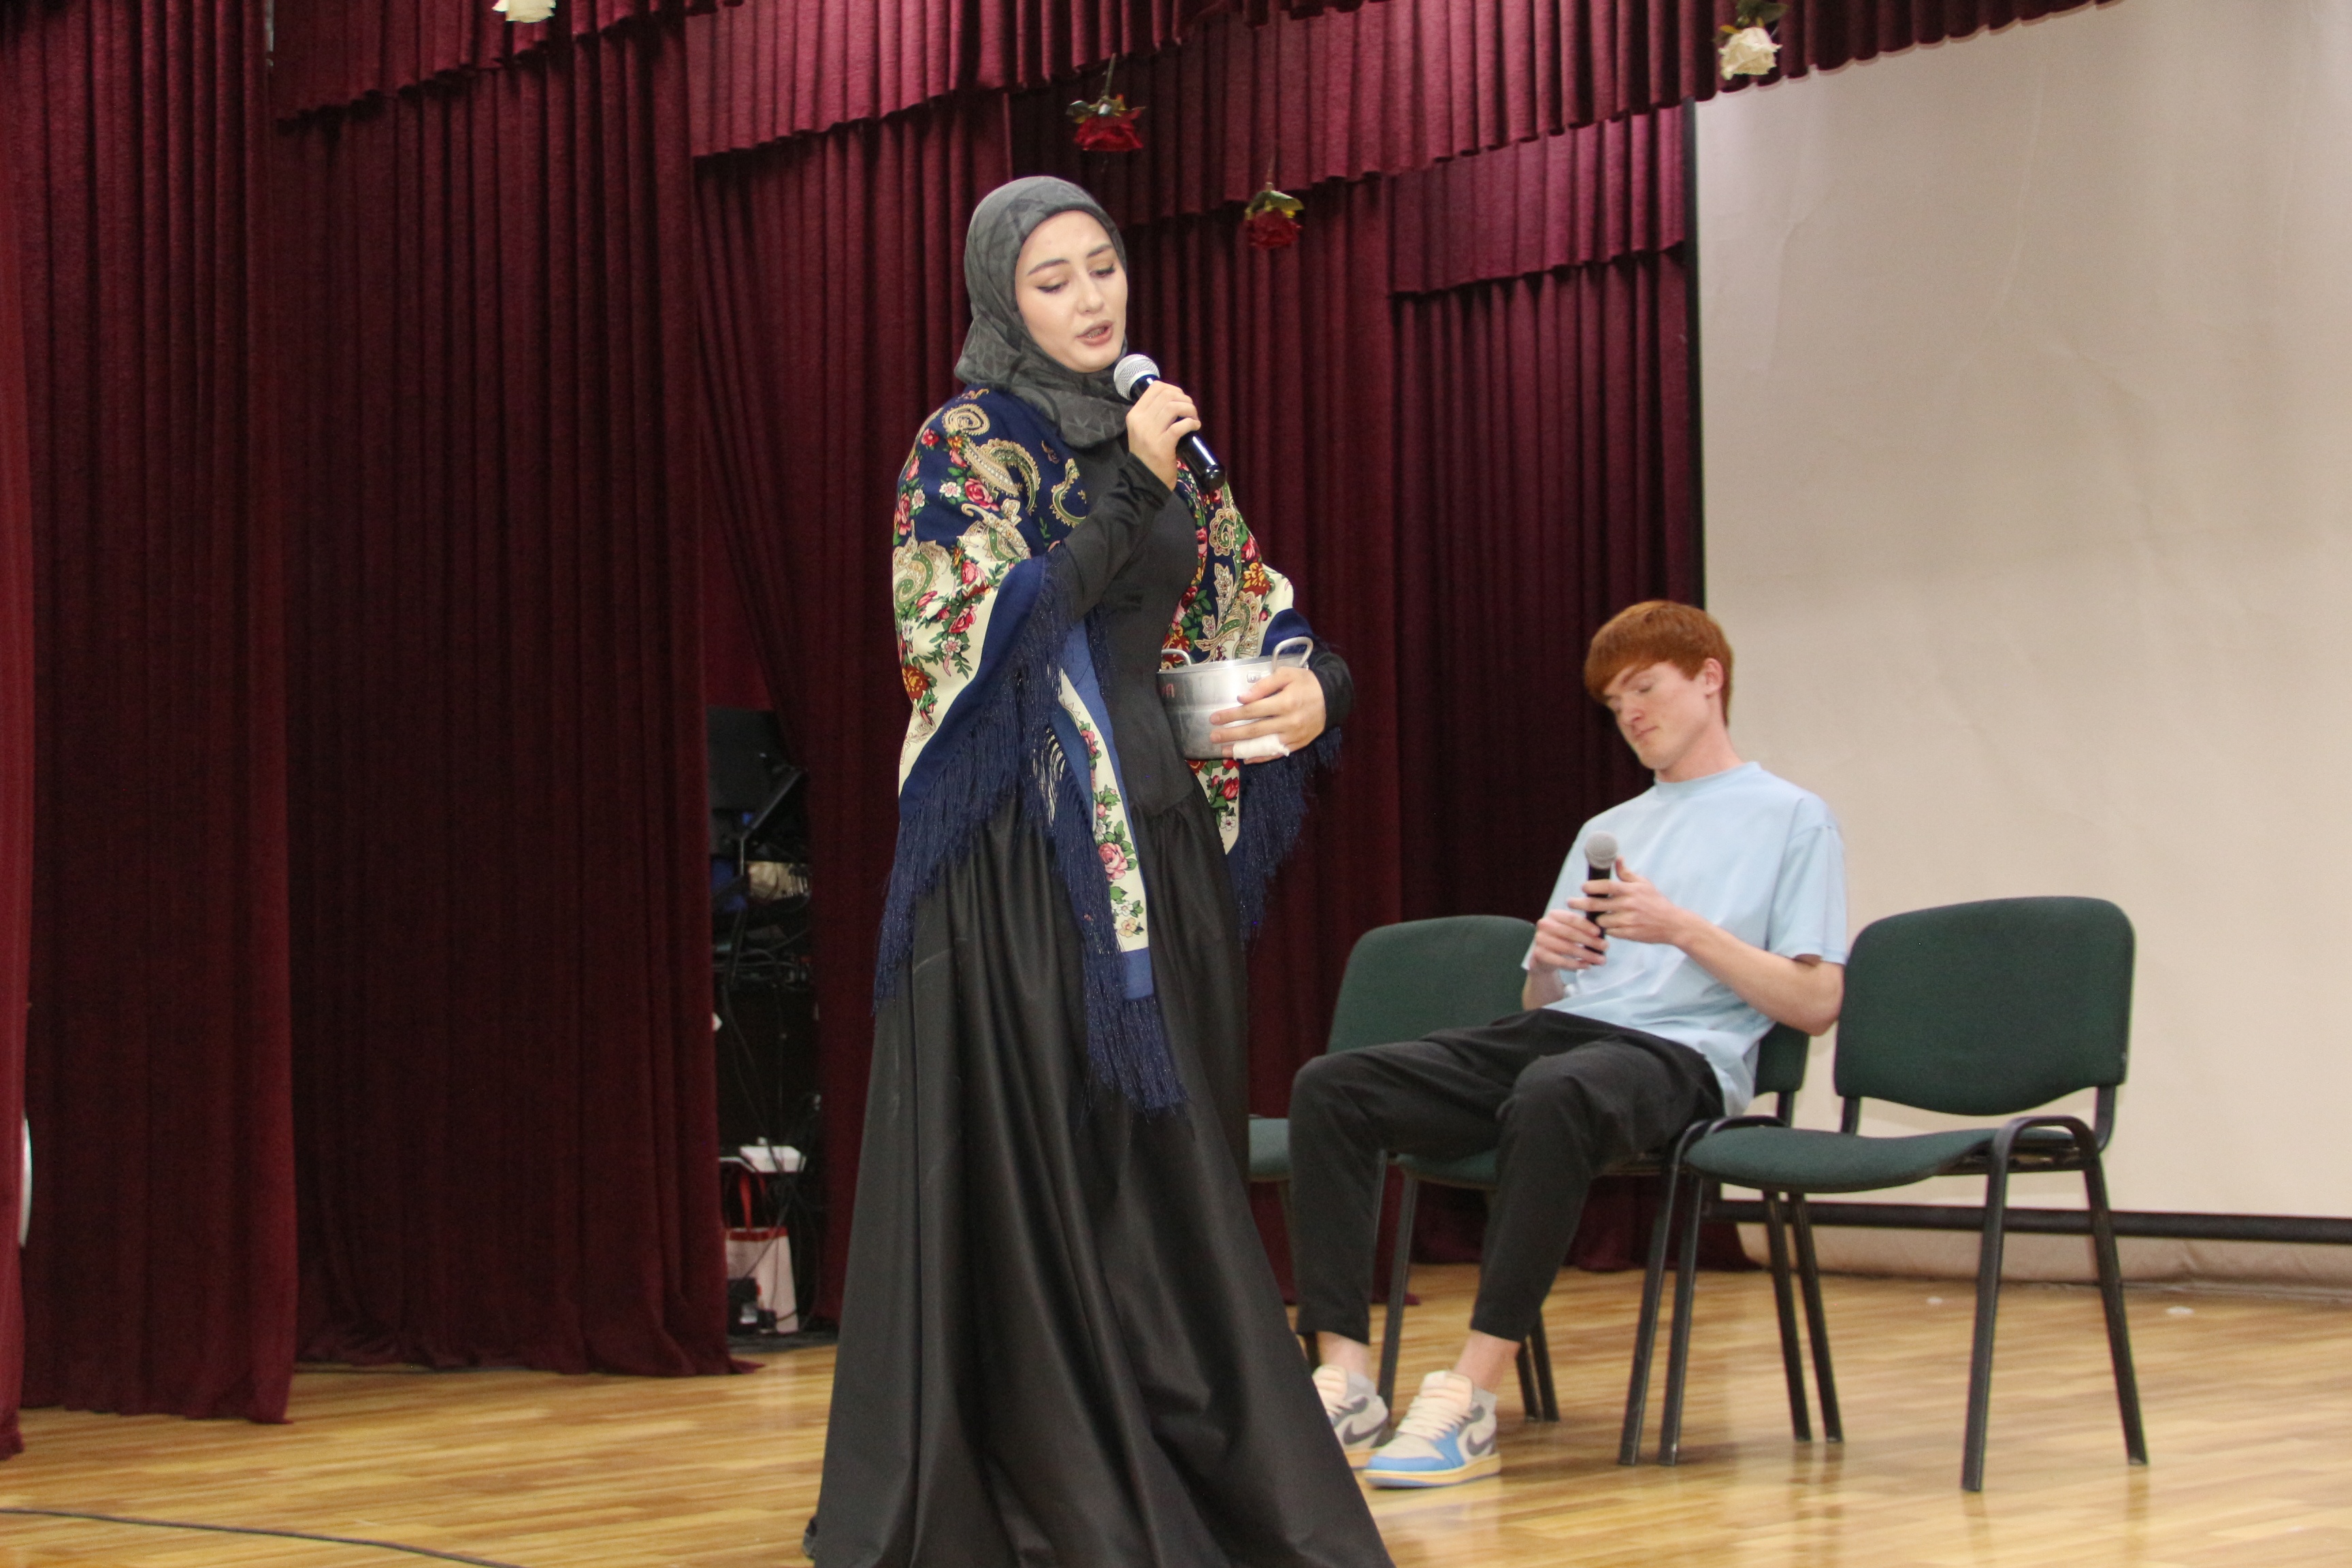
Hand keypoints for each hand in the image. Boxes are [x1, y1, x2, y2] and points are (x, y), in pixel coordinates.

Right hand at [1125, 379, 1199, 489]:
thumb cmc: (1146, 455)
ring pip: (1173, 407)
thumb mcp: (1142, 431)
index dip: (1173, 388)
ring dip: (1189, 409)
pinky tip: (1196, 426)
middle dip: (1184, 399)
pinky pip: (1180, 426)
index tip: (1182, 398)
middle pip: (1167, 395)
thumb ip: (1152, 415)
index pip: (1155, 388)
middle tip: (1191, 410)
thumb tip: (1174, 401)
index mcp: (1134, 414)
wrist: (1143, 480)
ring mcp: (1150, 433)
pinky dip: (1191, 423)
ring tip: (1194, 418)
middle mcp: (1140, 420)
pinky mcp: (1162, 445)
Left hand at [1207, 664, 1325, 763]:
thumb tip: (1242, 699)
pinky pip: (1276, 753)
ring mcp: (1293, 736)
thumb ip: (1264, 685)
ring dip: (1242, 749)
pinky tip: (1245, 758)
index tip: (1215, 718)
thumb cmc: (1306, 683)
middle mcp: (1289, 722)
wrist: (1332, 698)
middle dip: (1231, 734)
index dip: (1231, 715)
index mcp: (1285, 703)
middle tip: (1213, 736)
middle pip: (1254, 730)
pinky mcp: (1297, 745)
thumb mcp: (1286, 675)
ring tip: (1224, 751)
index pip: (1252, 711)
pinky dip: (1260, 757)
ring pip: (1263, 745)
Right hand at [1529, 906, 1606, 971]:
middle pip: (1570, 933)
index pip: (1571, 918)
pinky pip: (1562, 961)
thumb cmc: (1562, 939)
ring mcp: (1540, 940)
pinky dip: (1576, 964)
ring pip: (1568, 948)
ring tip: (1600, 960)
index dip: (1586, 925)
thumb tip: (1602, 933)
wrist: (1543, 955)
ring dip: (1587, 955)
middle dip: (1590, 941)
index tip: (1599, 933)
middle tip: (1605, 947)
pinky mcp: (1540, 954)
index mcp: (1554, 914)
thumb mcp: (1569, 928)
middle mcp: (1545, 925)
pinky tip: (1587, 965)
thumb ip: (1582, 927)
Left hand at [1571, 860, 1695, 947]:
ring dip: (1597, 919)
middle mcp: (1628, 905)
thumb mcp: (1644, 884)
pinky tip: (1610, 926)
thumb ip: (1627, 873)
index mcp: (1631, 890)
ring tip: (1597, 916)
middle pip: (1597, 904)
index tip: (1582, 887)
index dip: (1592, 886)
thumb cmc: (1656, 902)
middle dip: (1580, 903)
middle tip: (1570, 902)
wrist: (1673, 924)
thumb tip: (1617, 858)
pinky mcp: (1629, 934)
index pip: (1606, 886)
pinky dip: (1608, 929)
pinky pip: (1610, 932)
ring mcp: (1628, 921)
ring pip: (1601, 920)